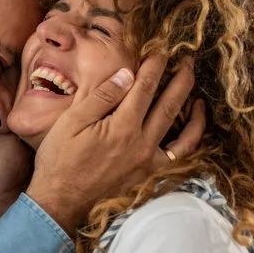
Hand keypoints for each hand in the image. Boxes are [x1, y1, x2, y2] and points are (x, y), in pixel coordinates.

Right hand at [26, 55, 205, 231]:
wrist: (60, 201)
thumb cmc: (60, 159)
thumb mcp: (72, 121)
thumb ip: (102, 96)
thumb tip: (127, 74)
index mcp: (122, 126)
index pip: (144, 87)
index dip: (154, 66)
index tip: (160, 51)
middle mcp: (141, 143)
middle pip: (168, 103)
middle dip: (180, 78)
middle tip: (187, 60)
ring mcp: (149, 160)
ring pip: (180, 127)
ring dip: (190, 103)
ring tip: (194, 86)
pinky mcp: (150, 174)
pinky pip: (180, 153)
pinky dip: (191, 135)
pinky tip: (193, 122)